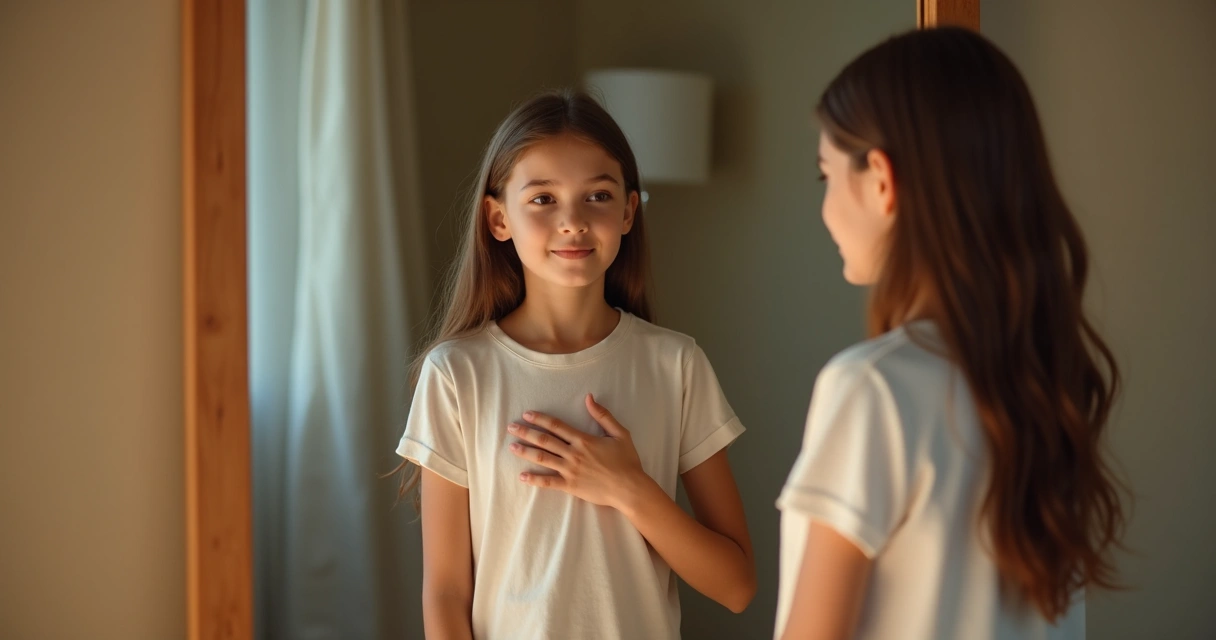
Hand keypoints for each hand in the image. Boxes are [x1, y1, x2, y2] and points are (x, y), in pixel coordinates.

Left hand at [507, 394, 648, 509]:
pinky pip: (549, 482)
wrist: (629, 488)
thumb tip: (589, 398)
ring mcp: (570, 471)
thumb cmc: (627, 461)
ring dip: (526, 452)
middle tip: (511, 428)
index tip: (527, 414)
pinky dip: (535, 479)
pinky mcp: (570, 486)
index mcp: (584, 440)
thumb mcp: (620, 433)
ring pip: (543, 459)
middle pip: (545, 440)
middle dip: (526, 433)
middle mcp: (574, 454)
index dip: (540, 419)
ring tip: (512, 447)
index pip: (557, 426)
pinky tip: (522, 476)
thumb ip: (603, 415)